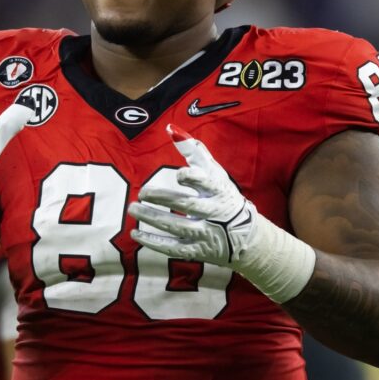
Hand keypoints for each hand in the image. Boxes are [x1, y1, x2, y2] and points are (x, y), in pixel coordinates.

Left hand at [129, 123, 315, 303]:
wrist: (245, 236)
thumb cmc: (223, 195)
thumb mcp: (214, 173)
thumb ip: (194, 151)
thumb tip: (171, 129)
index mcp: (219, 191)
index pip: (207, 183)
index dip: (193, 178)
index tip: (179, 175)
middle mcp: (214, 212)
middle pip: (187, 205)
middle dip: (163, 198)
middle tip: (142, 192)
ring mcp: (206, 234)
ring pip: (177, 227)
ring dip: (153, 218)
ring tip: (133, 208)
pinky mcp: (198, 250)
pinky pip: (173, 247)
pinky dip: (153, 241)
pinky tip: (136, 232)